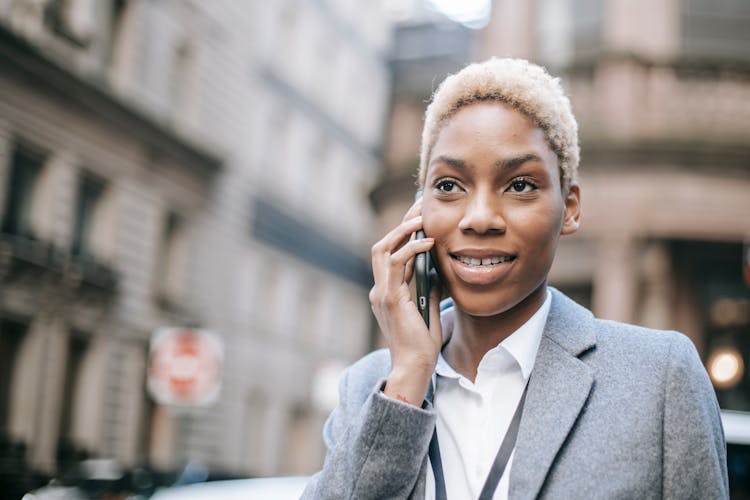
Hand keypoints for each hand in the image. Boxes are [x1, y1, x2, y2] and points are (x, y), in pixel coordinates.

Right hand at [369, 199, 443, 405]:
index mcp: (386, 291)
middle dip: (401, 224)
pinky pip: (396, 264)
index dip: (403, 233)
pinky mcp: (390, 298)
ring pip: (383, 249)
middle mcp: (379, 289)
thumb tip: (436, 270)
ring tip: (422, 219)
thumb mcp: (427, 307)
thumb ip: (427, 287)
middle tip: (421, 208)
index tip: (420, 216)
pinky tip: (428, 243)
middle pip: (382, 245)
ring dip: (403, 230)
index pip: (390, 253)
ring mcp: (382, 293)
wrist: (415, 366)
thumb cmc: (421, 343)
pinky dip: (411, 249)